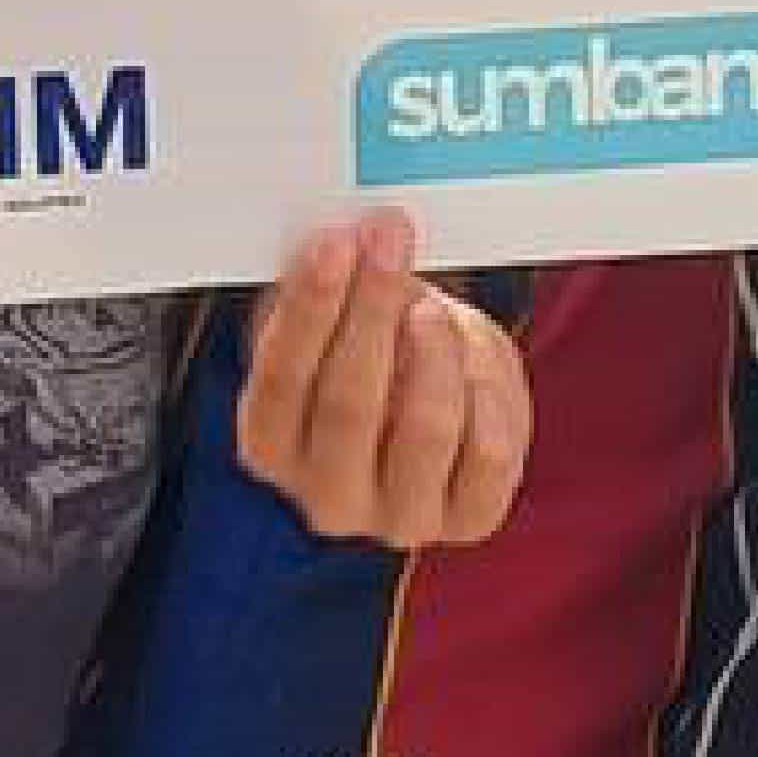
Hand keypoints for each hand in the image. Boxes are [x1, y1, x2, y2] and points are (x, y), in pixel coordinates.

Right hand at [234, 212, 528, 548]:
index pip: (281, 380)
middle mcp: (327, 496)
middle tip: (389, 241)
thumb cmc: (372, 359)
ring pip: (425, 429)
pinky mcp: (468, 519)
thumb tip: (345, 238)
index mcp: (271, 446)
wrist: (430, 409)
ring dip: (432, 351)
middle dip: (371, 309)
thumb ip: (328, 290)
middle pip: (349, 404)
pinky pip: (486, 455)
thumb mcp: (334, 324)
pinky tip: (472, 361)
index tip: (335, 243)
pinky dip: (485, 395)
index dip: (309, 307)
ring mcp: (399, 516)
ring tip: (431, 309)